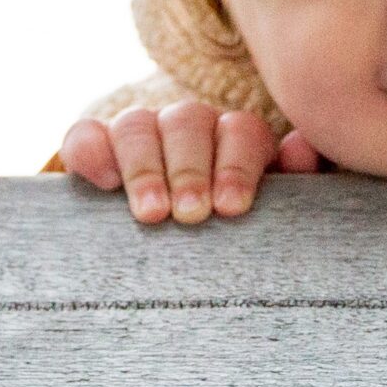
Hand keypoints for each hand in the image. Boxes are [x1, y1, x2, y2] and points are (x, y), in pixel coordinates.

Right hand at [58, 101, 321, 223]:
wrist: (184, 264)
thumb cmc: (241, 237)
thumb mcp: (276, 216)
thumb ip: (299, 184)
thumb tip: (301, 150)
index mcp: (237, 140)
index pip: (240, 131)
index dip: (237, 165)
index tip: (231, 208)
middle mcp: (189, 129)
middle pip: (187, 121)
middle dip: (189, 169)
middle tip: (191, 214)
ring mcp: (141, 136)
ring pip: (137, 125)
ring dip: (144, 167)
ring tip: (150, 214)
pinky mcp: (96, 150)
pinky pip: (85, 136)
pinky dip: (91, 151)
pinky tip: (102, 182)